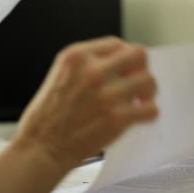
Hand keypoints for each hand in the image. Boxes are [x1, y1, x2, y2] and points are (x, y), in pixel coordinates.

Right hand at [13, 36, 157, 170]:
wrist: (41, 148)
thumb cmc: (50, 116)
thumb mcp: (62, 74)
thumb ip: (89, 64)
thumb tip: (123, 63)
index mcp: (77, 56)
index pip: (117, 44)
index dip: (125, 58)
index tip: (126, 70)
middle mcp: (93, 71)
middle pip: (139, 55)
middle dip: (141, 69)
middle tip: (136, 83)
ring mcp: (107, 94)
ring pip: (150, 81)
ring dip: (148, 92)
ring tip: (138, 102)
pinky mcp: (118, 117)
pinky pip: (152, 109)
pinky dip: (149, 114)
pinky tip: (138, 117)